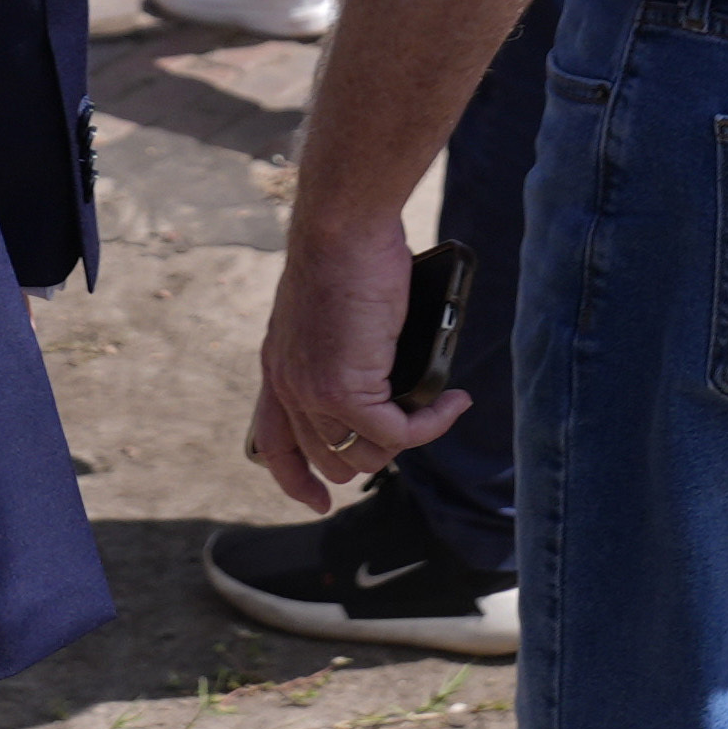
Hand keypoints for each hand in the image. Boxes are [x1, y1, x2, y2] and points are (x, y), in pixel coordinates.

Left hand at [247, 223, 465, 515]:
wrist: (342, 228)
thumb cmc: (346, 252)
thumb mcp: (327, 309)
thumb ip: (338, 348)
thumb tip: (383, 377)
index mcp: (277, 367)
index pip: (274, 445)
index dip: (298, 480)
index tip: (319, 500)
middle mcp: (288, 387)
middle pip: (332, 459)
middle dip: (378, 452)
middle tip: (414, 421)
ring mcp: (314, 393)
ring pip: (368, 455)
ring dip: (409, 440)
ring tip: (437, 405)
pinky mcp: (347, 392)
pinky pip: (398, 434)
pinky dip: (432, 423)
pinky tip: (453, 401)